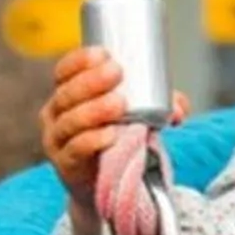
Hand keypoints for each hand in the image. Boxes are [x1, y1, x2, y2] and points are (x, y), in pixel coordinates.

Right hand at [41, 47, 185, 211]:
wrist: (106, 180)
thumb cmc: (119, 136)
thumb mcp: (136, 114)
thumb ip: (161, 104)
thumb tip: (179, 108)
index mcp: (68, 95)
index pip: (64, 72)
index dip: (79, 61)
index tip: (103, 54)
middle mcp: (56, 115)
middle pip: (66, 94)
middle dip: (90, 81)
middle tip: (116, 72)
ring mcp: (57, 140)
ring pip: (69, 121)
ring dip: (94, 110)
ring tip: (119, 103)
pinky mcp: (66, 164)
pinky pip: (76, 149)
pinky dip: (93, 140)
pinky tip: (110, 134)